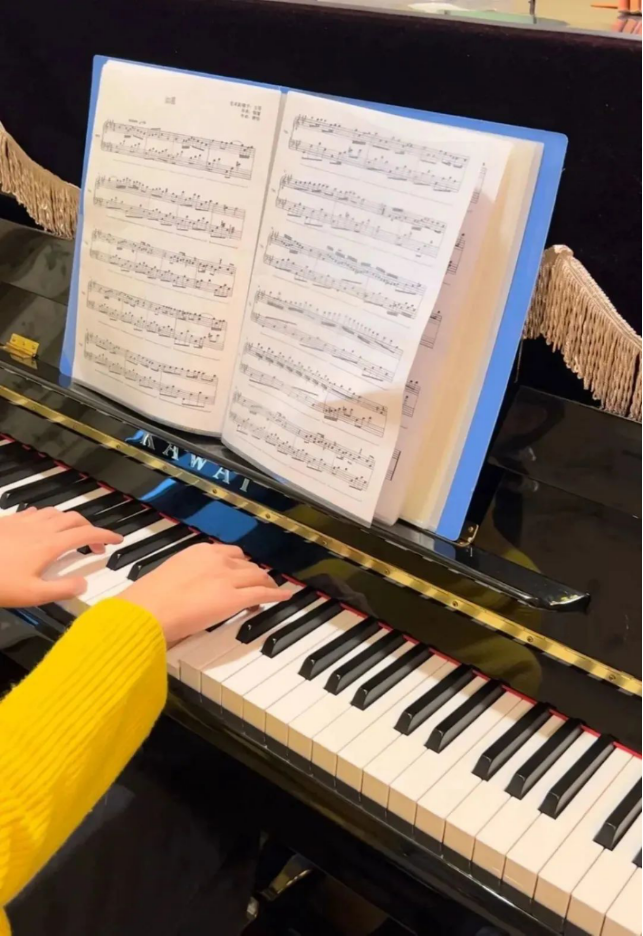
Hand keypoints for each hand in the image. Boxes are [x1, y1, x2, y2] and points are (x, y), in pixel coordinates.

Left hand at [0, 507, 123, 606]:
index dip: (106, 535)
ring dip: (71, 521)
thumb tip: (84, 583)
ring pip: (56, 513)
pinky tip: (42, 528)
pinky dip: (49, 518)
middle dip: (90, 528)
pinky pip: (36, 512)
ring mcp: (23, 522)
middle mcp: (40, 528)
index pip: (86, 534)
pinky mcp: (8, 521)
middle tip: (95, 544)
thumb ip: (62, 590)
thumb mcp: (33, 595)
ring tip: (73, 535)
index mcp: (50, 545)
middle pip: (74, 519)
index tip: (118, 539)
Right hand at [120, 542, 289, 645]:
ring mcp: (228, 578)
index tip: (241, 571)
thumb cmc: (149, 599)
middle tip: (259, 582)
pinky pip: (263, 593)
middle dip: (255, 573)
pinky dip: (277, 595)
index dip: (238, 564)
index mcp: (198, 551)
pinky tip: (284, 597)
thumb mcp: (169, 576)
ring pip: (258, 577)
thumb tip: (190, 588)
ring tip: (272, 590)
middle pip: (246, 563)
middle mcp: (217, 560)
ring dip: (267, 583)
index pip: (229, 553)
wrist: (149, 610)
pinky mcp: (236, 598)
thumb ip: (185, 577)